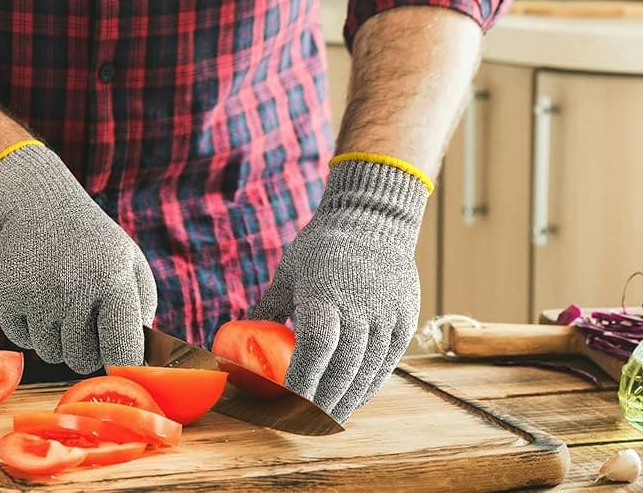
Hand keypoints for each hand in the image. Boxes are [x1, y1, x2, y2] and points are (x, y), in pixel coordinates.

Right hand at [0, 142, 157, 373]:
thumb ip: (141, 310)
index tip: (118, 358)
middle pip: (82, 361)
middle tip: (83, 320)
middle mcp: (73, 291)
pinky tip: (36, 297)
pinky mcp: (4, 300)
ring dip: (57, 338)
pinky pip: (23, 341)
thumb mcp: (129, 262)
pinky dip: (30, 328)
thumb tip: (136, 359)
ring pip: (51, 354)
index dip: (122, 363)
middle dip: (86, 349)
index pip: (123, 352)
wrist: (36, 205)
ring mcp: (35, 297)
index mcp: (113, 282)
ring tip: (59, 302)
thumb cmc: (92, 242)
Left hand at [250, 158, 427, 421]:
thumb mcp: (288, 274)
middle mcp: (359, 309)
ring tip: (330, 419)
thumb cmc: (320, 248)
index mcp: (324, 297)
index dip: (304, 382)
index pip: (316, 351)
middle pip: (343, 369)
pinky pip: (388, 361)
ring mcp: (386, 315)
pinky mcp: (404, 318)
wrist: (372, 218)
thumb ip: (268, 310)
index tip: (289, 405)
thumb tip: (238, 341)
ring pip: (368, 370)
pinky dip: (371, 384)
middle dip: (324, 402)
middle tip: (307, 423)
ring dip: (349, 400)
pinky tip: (355, 397)